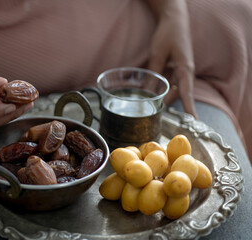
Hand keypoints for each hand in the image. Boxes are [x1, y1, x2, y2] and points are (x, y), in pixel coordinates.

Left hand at [146, 0, 196, 117]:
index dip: (188, 107)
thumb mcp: (158, 54)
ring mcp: (180, 70)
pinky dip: (159, 86)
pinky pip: (167, 81)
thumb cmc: (168, 34)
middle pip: (177, 93)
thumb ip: (153, 73)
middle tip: (154, 115)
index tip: (192, 121)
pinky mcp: (174, 68)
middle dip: (166, 104)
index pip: (187, 92)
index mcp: (185, 69)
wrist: (174, 19)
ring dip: (161, 95)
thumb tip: (147, 93)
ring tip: (147, 105)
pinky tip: (147, 89)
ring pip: (171, 88)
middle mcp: (185, 72)